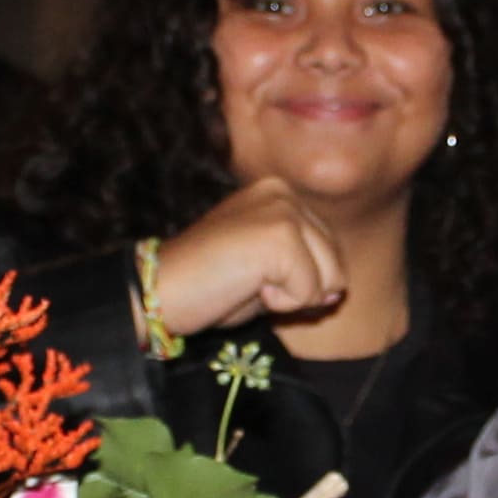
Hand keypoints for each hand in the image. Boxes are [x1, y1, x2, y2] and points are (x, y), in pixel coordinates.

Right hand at [149, 176, 349, 336]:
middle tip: (245, 280)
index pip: (329, 250)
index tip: (248, 274)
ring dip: (291, 297)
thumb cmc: (206, 285)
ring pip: (329, 279)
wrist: (157, 291)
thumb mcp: (265, 269)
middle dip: (299, 288)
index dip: (299, 280)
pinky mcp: (280, 236)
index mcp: (279, 193)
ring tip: (246, 281)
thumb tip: (339, 288)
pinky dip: (279, 305)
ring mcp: (283, 211)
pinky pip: (308, 294)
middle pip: (336, 264)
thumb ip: (306, 271)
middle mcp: (284, 193)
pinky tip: (242, 286)